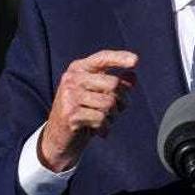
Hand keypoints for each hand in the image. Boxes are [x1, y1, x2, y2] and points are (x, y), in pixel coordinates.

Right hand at [38, 49, 137, 171]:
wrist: (58, 136)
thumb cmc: (83, 111)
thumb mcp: (99, 94)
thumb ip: (116, 84)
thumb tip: (133, 76)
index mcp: (79, 68)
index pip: (102, 58)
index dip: (120, 58)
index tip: (136, 61)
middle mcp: (72, 79)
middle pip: (113, 83)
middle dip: (123, 99)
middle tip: (118, 109)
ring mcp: (69, 96)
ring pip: (109, 103)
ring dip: (113, 116)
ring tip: (106, 120)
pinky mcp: (70, 114)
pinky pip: (101, 119)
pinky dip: (105, 127)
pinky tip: (98, 130)